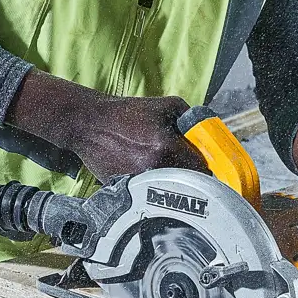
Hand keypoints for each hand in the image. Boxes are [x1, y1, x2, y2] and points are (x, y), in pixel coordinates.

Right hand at [6, 70, 203, 178]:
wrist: (89, 123)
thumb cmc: (127, 113)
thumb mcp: (167, 105)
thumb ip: (193, 119)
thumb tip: (208, 137)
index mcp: (166, 146)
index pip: (202, 169)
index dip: (206, 168)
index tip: (205, 167)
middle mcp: (154, 167)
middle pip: (186, 183)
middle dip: (189, 176)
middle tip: (185, 168)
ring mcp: (138, 181)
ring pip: (167, 190)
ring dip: (170, 183)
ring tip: (161, 169)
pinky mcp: (125, 188)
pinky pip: (147, 193)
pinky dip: (150, 187)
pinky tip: (142, 172)